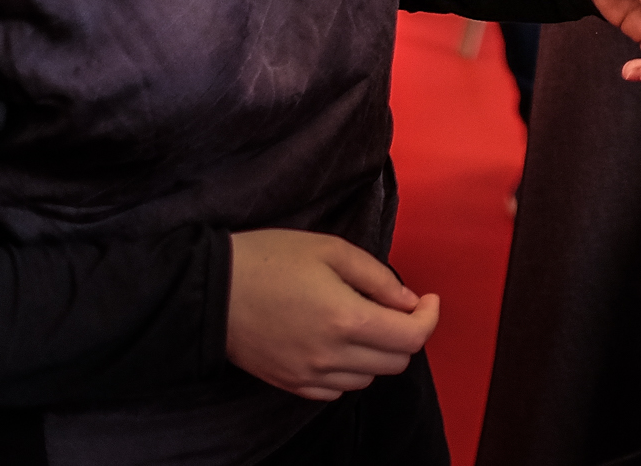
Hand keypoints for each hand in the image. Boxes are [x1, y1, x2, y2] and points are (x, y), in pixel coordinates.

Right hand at [224, 229, 439, 400]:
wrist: (212, 289)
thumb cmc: (269, 260)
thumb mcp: (330, 250)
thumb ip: (377, 277)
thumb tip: (407, 301)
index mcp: (345, 318)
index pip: (411, 337)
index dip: (429, 317)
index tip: (426, 299)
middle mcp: (331, 356)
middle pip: (396, 362)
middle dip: (405, 333)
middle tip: (393, 306)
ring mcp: (310, 376)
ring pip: (369, 378)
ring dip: (377, 352)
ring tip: (361, 320)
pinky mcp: (291, 384)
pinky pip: (338, 390)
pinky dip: (349, 369)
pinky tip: (337, 342)